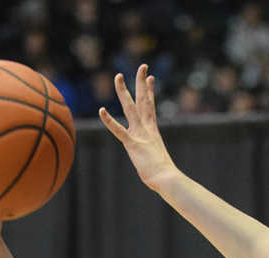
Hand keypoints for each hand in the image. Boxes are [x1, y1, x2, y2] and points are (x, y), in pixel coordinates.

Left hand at [99, 64, 176, 190]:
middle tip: (142, 66)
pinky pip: (118, 130)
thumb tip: (161, 167)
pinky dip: (109, 121)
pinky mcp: (132, 144)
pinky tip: (101, 110)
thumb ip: (154, 158)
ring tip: (118, 76)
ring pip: (130, 108)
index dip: (149, 91)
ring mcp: (139, 135)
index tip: (149, 77)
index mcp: (152, 131)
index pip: (150, 106)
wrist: (167, 179)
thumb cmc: (165, 176)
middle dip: (141, 83)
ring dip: (123, 92)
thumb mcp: (158, 161)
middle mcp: (146, 129)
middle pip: (143, 100)